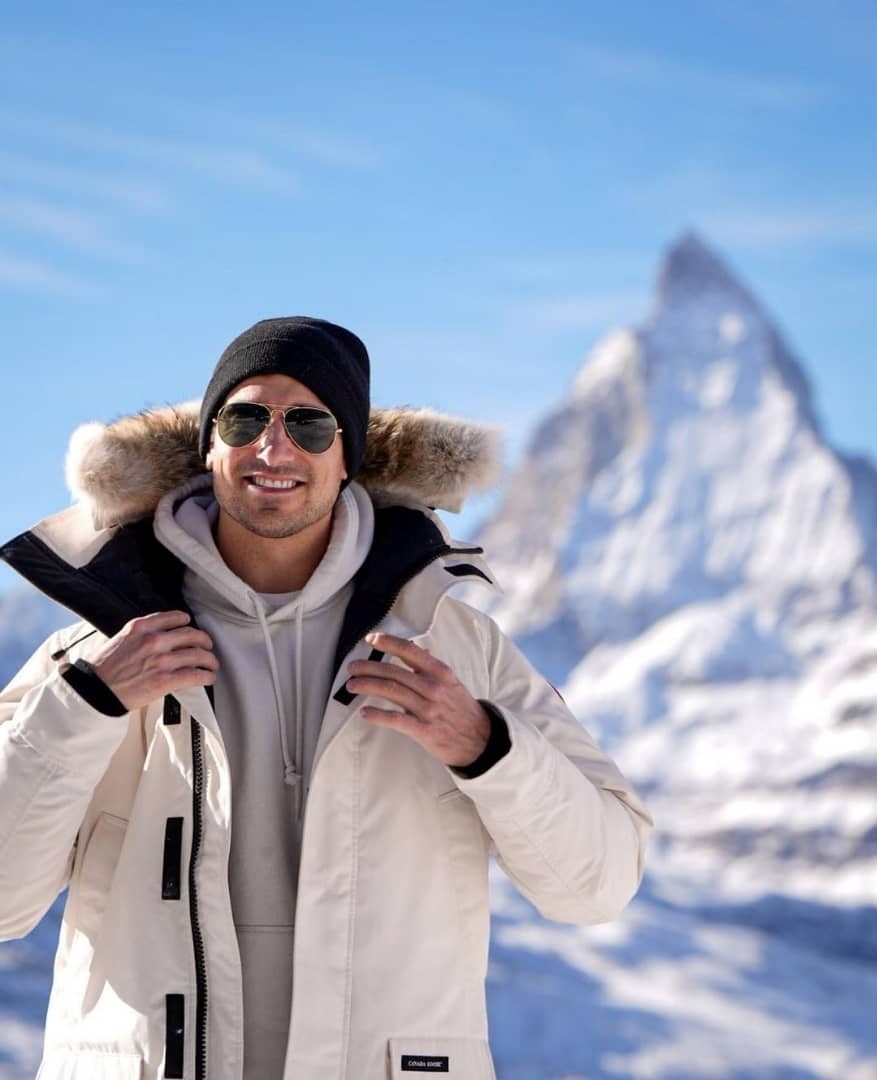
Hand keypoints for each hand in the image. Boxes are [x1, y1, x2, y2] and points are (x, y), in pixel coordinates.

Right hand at [89, 611, 218, 710]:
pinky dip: (206, 676)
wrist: (94, 691)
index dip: (187, 623)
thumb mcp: (120, 639)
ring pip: (198, 655)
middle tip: (207, 646)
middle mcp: (154, 640)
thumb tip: (160, 636)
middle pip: (192, 635)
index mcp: (141, 627)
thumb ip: (141, 634)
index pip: (175, 617)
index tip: (191, 627)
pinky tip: (208, 677)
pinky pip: (195, 674)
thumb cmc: (103, 669)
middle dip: (204, 641)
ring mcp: (161, 659)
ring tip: (212, 664)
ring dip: (210, 660)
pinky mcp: (165, 679)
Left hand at [346, 632, 489, 767]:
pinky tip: (364, 712)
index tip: (371, 638)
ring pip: (391, 692)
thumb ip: (432, 668)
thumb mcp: (451, 683)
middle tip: (352, 667)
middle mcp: (434, 688)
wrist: (481, 740)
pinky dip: (378, 715)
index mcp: (441, 673)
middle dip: (369, 667)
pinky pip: (396, 720)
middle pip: (394, 672)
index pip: (411, 651)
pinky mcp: (424, 731)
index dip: (389, 642)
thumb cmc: (461, 709)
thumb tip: (418, 650)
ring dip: (367, 686)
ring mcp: (429, 709)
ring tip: (351, 686)